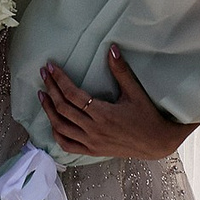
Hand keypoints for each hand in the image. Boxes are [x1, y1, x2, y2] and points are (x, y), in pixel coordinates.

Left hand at [40, 47, 192, 159]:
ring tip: (42, 95)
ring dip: (49, 110)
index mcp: (103, 114)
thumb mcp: (135, 92)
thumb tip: (111, 48)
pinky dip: (56, 133)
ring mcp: (91, 142)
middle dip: (50, 89)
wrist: (156, 143)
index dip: (59, 79)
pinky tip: (52, 122)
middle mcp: (94, 130)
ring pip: (61, 127)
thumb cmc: (147, 116)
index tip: (51, 67)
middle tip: (43, 74)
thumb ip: (121, 70)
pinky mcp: (92, 151)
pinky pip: (67, 145)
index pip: (73, 94)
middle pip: (63, 108)